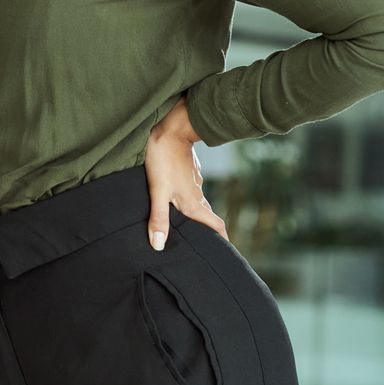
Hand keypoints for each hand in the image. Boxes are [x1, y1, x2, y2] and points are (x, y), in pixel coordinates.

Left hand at [144, 96, 228, 250]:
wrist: (171, 128)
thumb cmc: (163, 159)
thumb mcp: (158, 190)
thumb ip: (159, 218)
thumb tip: (158, 246)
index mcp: (193, 203)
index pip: (216, 226)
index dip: (222, 242)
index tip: (226, 256)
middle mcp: (197, 195)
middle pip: (208, 218)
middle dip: (209, 233)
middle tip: (206, 246)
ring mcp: (194, 182)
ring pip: (199, 204)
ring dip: (197, 217)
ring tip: (188, 228)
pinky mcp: (188, 172)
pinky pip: (191, 191)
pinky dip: (188, 200)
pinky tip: (178, 202)